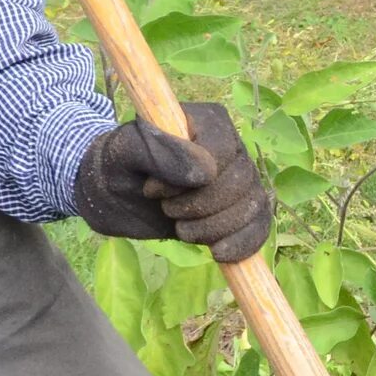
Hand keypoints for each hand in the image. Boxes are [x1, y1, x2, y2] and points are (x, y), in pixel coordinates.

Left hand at [73, 106, 274, 263]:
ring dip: (212, 228)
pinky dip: (243, 243)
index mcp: (207, 122)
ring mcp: (240, 180)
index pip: (222, 150)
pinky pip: (259, 226)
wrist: (115, 196)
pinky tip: (218, 253)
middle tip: (167, 210)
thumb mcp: (124, 151)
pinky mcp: (239, 211)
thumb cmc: (118, 165)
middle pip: (239, 182)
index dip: (192, 177)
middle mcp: (232, 148)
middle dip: (200, 207)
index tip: (155, 189)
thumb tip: (204, 172)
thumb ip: (159, 152)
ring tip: (181, 229)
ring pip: (251, 206)